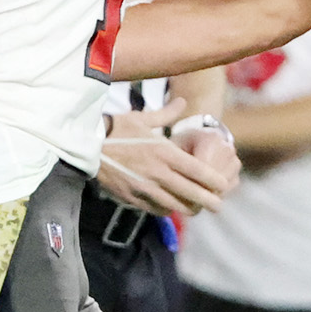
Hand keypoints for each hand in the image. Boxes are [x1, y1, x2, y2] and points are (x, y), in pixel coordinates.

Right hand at [95, 105, 236, 216]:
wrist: (87, 146)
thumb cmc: (116, 129)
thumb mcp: (143, 118)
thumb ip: (167, 113)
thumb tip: (183, 101)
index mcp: (164, 152)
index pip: (198, 171)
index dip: (214, 181)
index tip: (223, 186)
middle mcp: (158, 173)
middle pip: (191, 193)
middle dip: (209, 201)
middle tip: (219, 206)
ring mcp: (145, 188)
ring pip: (175, 205)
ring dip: (188, 208)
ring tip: (197, 210)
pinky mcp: (132, 197)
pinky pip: (155, 209)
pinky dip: (166, 209)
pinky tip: (170, 207)